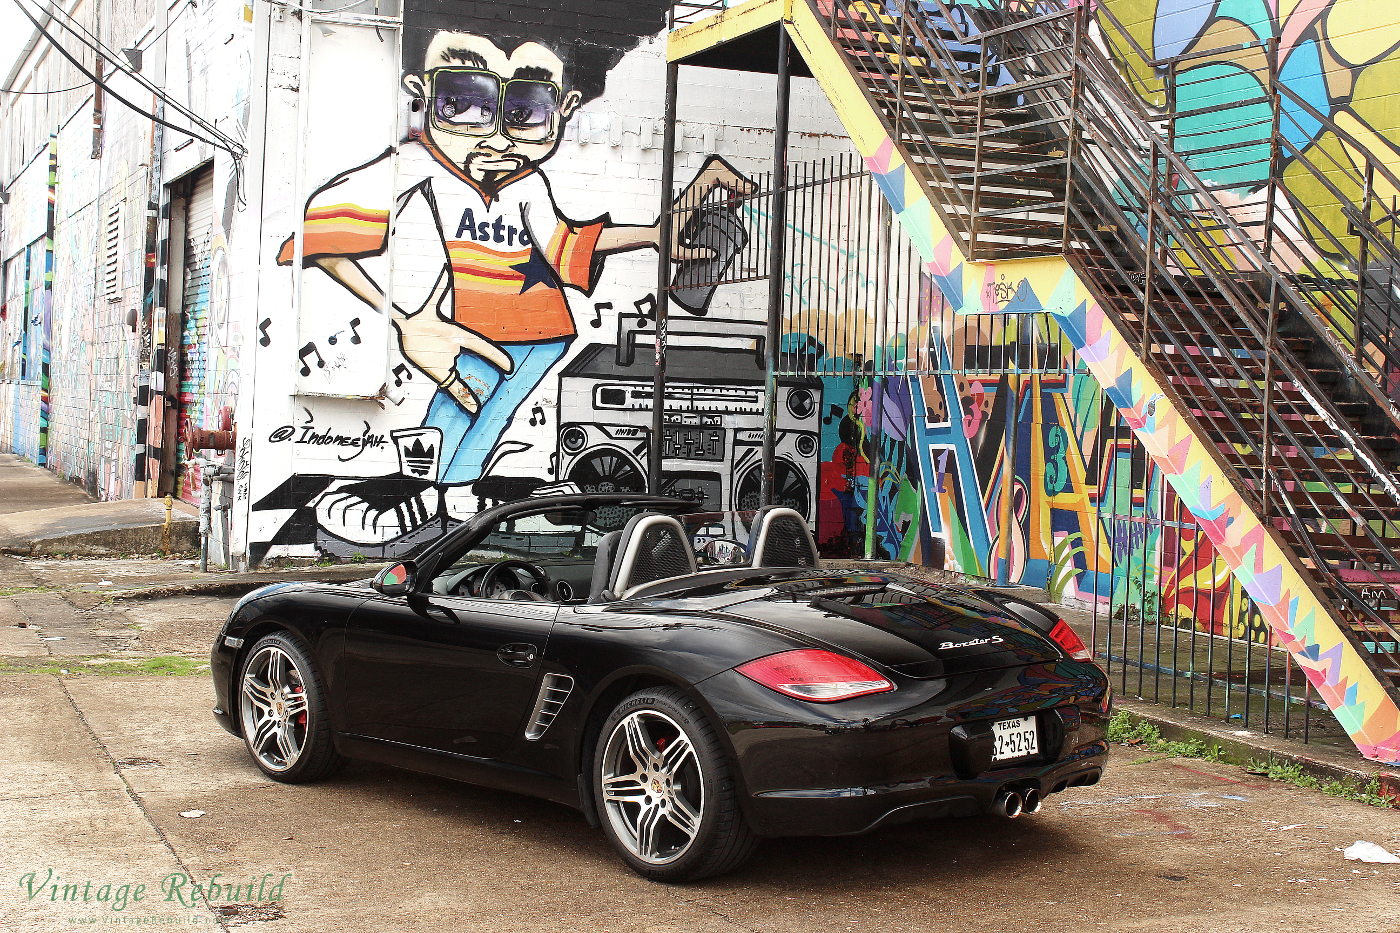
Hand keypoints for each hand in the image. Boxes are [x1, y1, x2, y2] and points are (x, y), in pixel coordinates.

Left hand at [391, 268, 512, 411]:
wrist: (399, 324)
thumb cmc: (415, 315)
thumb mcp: (429, 304)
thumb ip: (439, 288)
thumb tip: (446, 269)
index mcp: (455, 335)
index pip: (480, 346)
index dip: (495, 355)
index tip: (509, 365)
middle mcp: (453, 349)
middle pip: (470, 366)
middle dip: (485, 377)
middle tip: (504, 384)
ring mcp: (443, 360)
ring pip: (459, 380)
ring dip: (467, 394)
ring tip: (478, 407)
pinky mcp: (434, 369)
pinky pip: (450, 385)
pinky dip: (462, 397)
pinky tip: (472, 408)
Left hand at [669, 157, 756, 260]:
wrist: (652, 235)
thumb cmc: (661, 240)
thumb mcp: (677, 252)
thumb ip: (695, 254)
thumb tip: (712, 253)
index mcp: (689, 203)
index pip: (712, 181)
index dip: (730, 182)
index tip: (743, 191)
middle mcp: (690, 197)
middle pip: (716, 176)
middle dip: (734, 181)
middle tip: (748, 191)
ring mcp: (691, 196)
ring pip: (713, 179)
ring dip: (729, 183)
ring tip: (742, 193)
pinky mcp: (692, 200)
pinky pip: (710, 187)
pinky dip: (722, 188)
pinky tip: (730, 197)